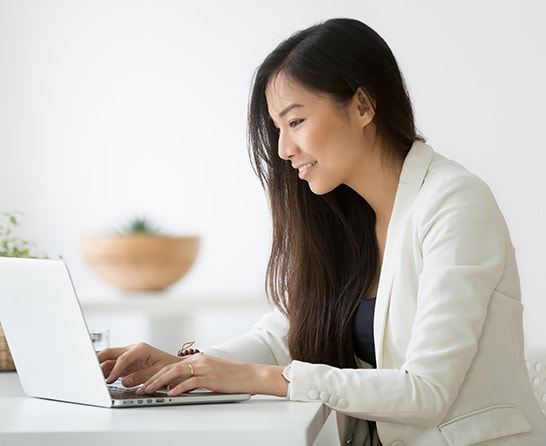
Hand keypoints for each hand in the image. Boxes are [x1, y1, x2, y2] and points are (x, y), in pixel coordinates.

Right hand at [97, 342, 179, 387]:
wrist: (175, 366)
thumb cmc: (169, 366)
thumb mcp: (158, 371)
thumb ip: (141, 376)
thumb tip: (125, 381)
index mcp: (141, 349)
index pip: (122, 358)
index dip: (114, 370)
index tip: (109, 380)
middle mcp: (133, 350)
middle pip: (110, 353)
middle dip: (98, 360)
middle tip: (88, 370)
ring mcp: (128, 356)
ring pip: (109, 359)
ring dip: (100, 367)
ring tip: (92, 378)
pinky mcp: (127, 363)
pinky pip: (112, 366)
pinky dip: (105, 371)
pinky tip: (100, 379)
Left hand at [136, 354, 287, 397]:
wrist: (250, 375)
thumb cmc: (231, 377)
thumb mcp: (209, 374)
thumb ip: (193, 378)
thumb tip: (175, 388)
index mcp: (197, 359)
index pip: (170, 365)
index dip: (154, 374)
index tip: (142, 383)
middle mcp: (199, 361)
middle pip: (169, 368)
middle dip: (151, 378)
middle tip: (139, 388)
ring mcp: (205, 368)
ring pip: (176, 373)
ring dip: (159, 382)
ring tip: (149, 390)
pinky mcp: (211, 378)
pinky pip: (191, 382)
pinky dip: (178, 388)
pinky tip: (170, 394)